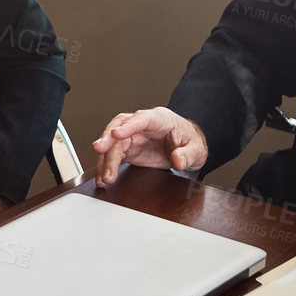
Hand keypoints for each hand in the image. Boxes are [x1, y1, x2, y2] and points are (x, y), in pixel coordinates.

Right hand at [92, 107, 207, 186]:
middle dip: (108, 139)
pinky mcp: (127, 149)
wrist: (186, 148)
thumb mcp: (196, 149)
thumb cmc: (189, 142)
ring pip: (113, 143)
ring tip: (104, 177)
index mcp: (159, 118)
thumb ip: (187, 154)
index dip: (128, 125)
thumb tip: (178, 160)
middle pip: (120, 127)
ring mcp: (132, 136)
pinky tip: (102, 177)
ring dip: (105, 158)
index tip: (116, 134)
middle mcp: (141, 125)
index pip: (141, 119)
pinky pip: (113, 155)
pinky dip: (106, 166)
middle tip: (100, 150)